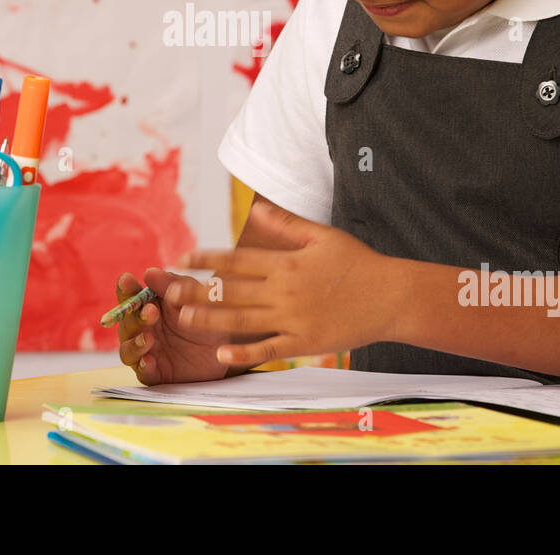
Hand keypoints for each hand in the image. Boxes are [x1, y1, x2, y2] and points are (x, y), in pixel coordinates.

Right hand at [114, 268, 242, 384]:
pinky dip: (143, 366)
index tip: (127, 280)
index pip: (129, 296)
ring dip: (135, 343)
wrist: (225, 346)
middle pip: (126, 323)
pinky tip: (149, 360)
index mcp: (147, 305)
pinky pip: (143, 372)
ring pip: (127, 350)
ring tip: (148, 338)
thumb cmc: (204, 315)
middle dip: (135, 317)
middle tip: (151, 311)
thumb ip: (173, 286)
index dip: (125, 288)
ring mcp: (146, 351)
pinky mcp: (156, 373)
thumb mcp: (193, 297)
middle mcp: (141, 328)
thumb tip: (150, 273)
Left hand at [171, 199, 393, 365]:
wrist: (390, 296)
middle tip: (168, 290)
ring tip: (184, 317)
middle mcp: (285, 290)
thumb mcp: (322, 236)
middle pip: (232, 290)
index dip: (208, 258)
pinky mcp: (304, 342)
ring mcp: (293, 318)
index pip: (238, 259)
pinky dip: (244, 352)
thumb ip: (286, 224)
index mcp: (287, 262)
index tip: (184, 257)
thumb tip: (257, 207)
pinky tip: (222, 353)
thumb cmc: (357, 263)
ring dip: (211, 318)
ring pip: (243, 319)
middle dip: (198, 288)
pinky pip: (268, 348)